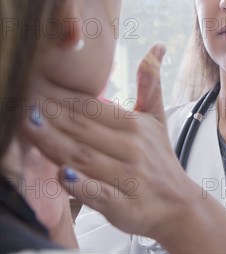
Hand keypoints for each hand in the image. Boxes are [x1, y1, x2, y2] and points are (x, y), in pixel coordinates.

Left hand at [24, 44, 196, 239]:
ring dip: (54, 142)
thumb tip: (157, 47)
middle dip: (49, 114)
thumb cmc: (160, 159)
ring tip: (27, 126)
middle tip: (20, 99)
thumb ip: (150, 84)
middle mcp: (131, 150)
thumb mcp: (157, 119)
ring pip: (84, 158)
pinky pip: (99, 194)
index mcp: (135, 127)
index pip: (92, 108)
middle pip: (82, 129)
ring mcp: (127, 178)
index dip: (62, 96)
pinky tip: (62, 175)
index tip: (35, 84)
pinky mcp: (124, 206)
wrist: (177, 204)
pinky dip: (82, 186)